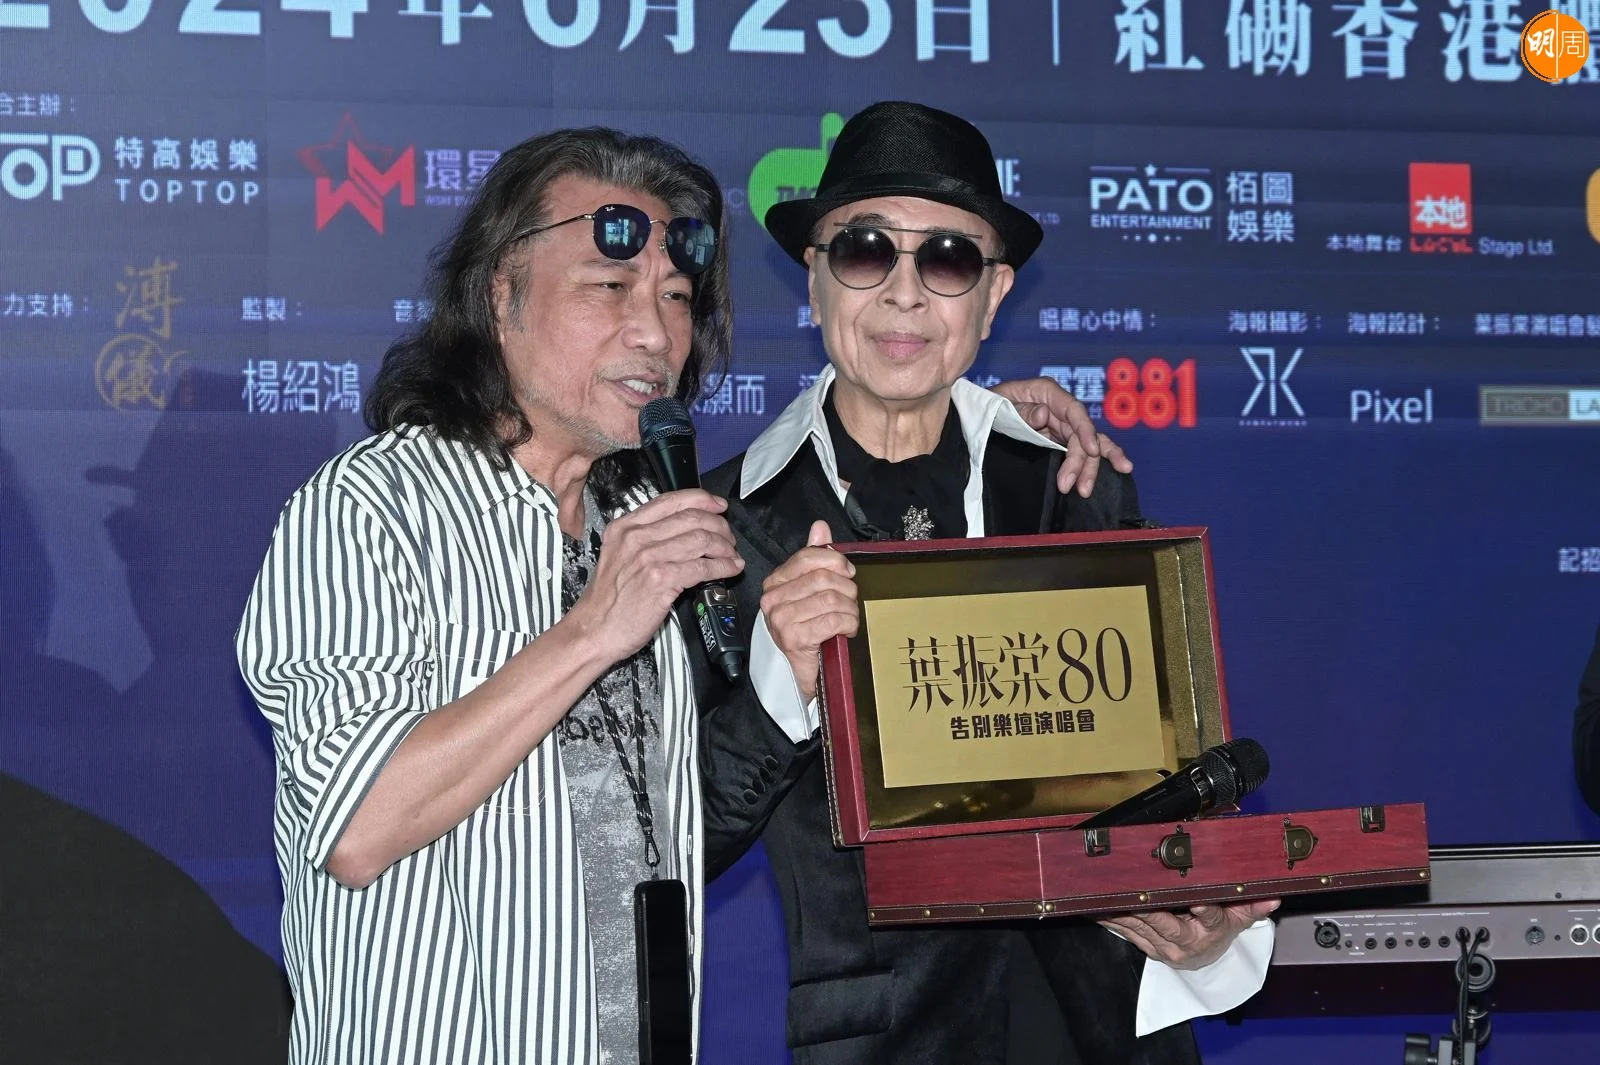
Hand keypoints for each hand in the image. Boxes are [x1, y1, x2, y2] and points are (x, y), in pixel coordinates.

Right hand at [569, 489, 743, 665]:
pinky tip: (729, 569)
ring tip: (731, 554)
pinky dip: (723, 567)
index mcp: (625, 527)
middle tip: (728, 537)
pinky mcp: (661, 579)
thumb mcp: (617, 555)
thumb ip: (644, 538)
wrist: (594, 629)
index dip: (702, 499)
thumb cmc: (608, 599)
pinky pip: (703, 567)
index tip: (718, 505)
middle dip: (718, 526)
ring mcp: (649, 557)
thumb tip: (681, 531)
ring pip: (701, 540)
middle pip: (691, 518)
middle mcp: (636, 537)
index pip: (671, 501)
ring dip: (724, 547)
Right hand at [760, 521, 859, 702]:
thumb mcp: (810, 592)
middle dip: (846, 590)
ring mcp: (781, 619)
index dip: (835, 562)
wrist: (799, 674)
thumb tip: (819, 527)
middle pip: (824, 578)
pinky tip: (845, 632)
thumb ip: (814, 558)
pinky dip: (848, 625)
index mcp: (775, 582)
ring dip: (850, 611)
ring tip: (848, 620)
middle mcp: (773, 599)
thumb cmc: (807, 632)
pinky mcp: (794, 638)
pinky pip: (834, 620)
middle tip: (849, 604)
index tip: (848, 573)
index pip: (808, 557)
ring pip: (832, 599)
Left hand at [989, 376, 1132, 497]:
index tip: (1091, 450)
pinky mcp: (1057, 442)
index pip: (1073, 410)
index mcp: (1046, 392)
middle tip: (1074, 486)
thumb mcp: (998, 403)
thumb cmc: (988, 403)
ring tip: (1086, 490)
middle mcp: (1058, 409)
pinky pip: (1078, 453)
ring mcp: (1059, 426)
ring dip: (1089, 468)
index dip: (1085, 430)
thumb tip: (1043, 414)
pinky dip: (1089, 466)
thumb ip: (1020, 410)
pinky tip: (1101, 478)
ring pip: (1085, 447)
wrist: (977, 414)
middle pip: (1081, 435)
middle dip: (1083, 461)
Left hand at [1099, 899, 1278, 970]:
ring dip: (1123, 911)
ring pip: (1142, 926)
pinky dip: (1112, 920)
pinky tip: (1098, 907)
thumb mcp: (1238, 920)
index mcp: (1210, 930)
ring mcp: (1164, 947)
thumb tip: (1271, 898)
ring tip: (1107, 894)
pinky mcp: (1148, 947)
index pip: (1209, 915)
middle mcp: (1186, 941)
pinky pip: (1127, 932)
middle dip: (1147, 907)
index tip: (1195, 900)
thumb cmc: (1219, 932)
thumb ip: (1252, 907)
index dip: (1201, 908)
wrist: (1205, 960)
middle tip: (1133, 891)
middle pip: (1165, 922)